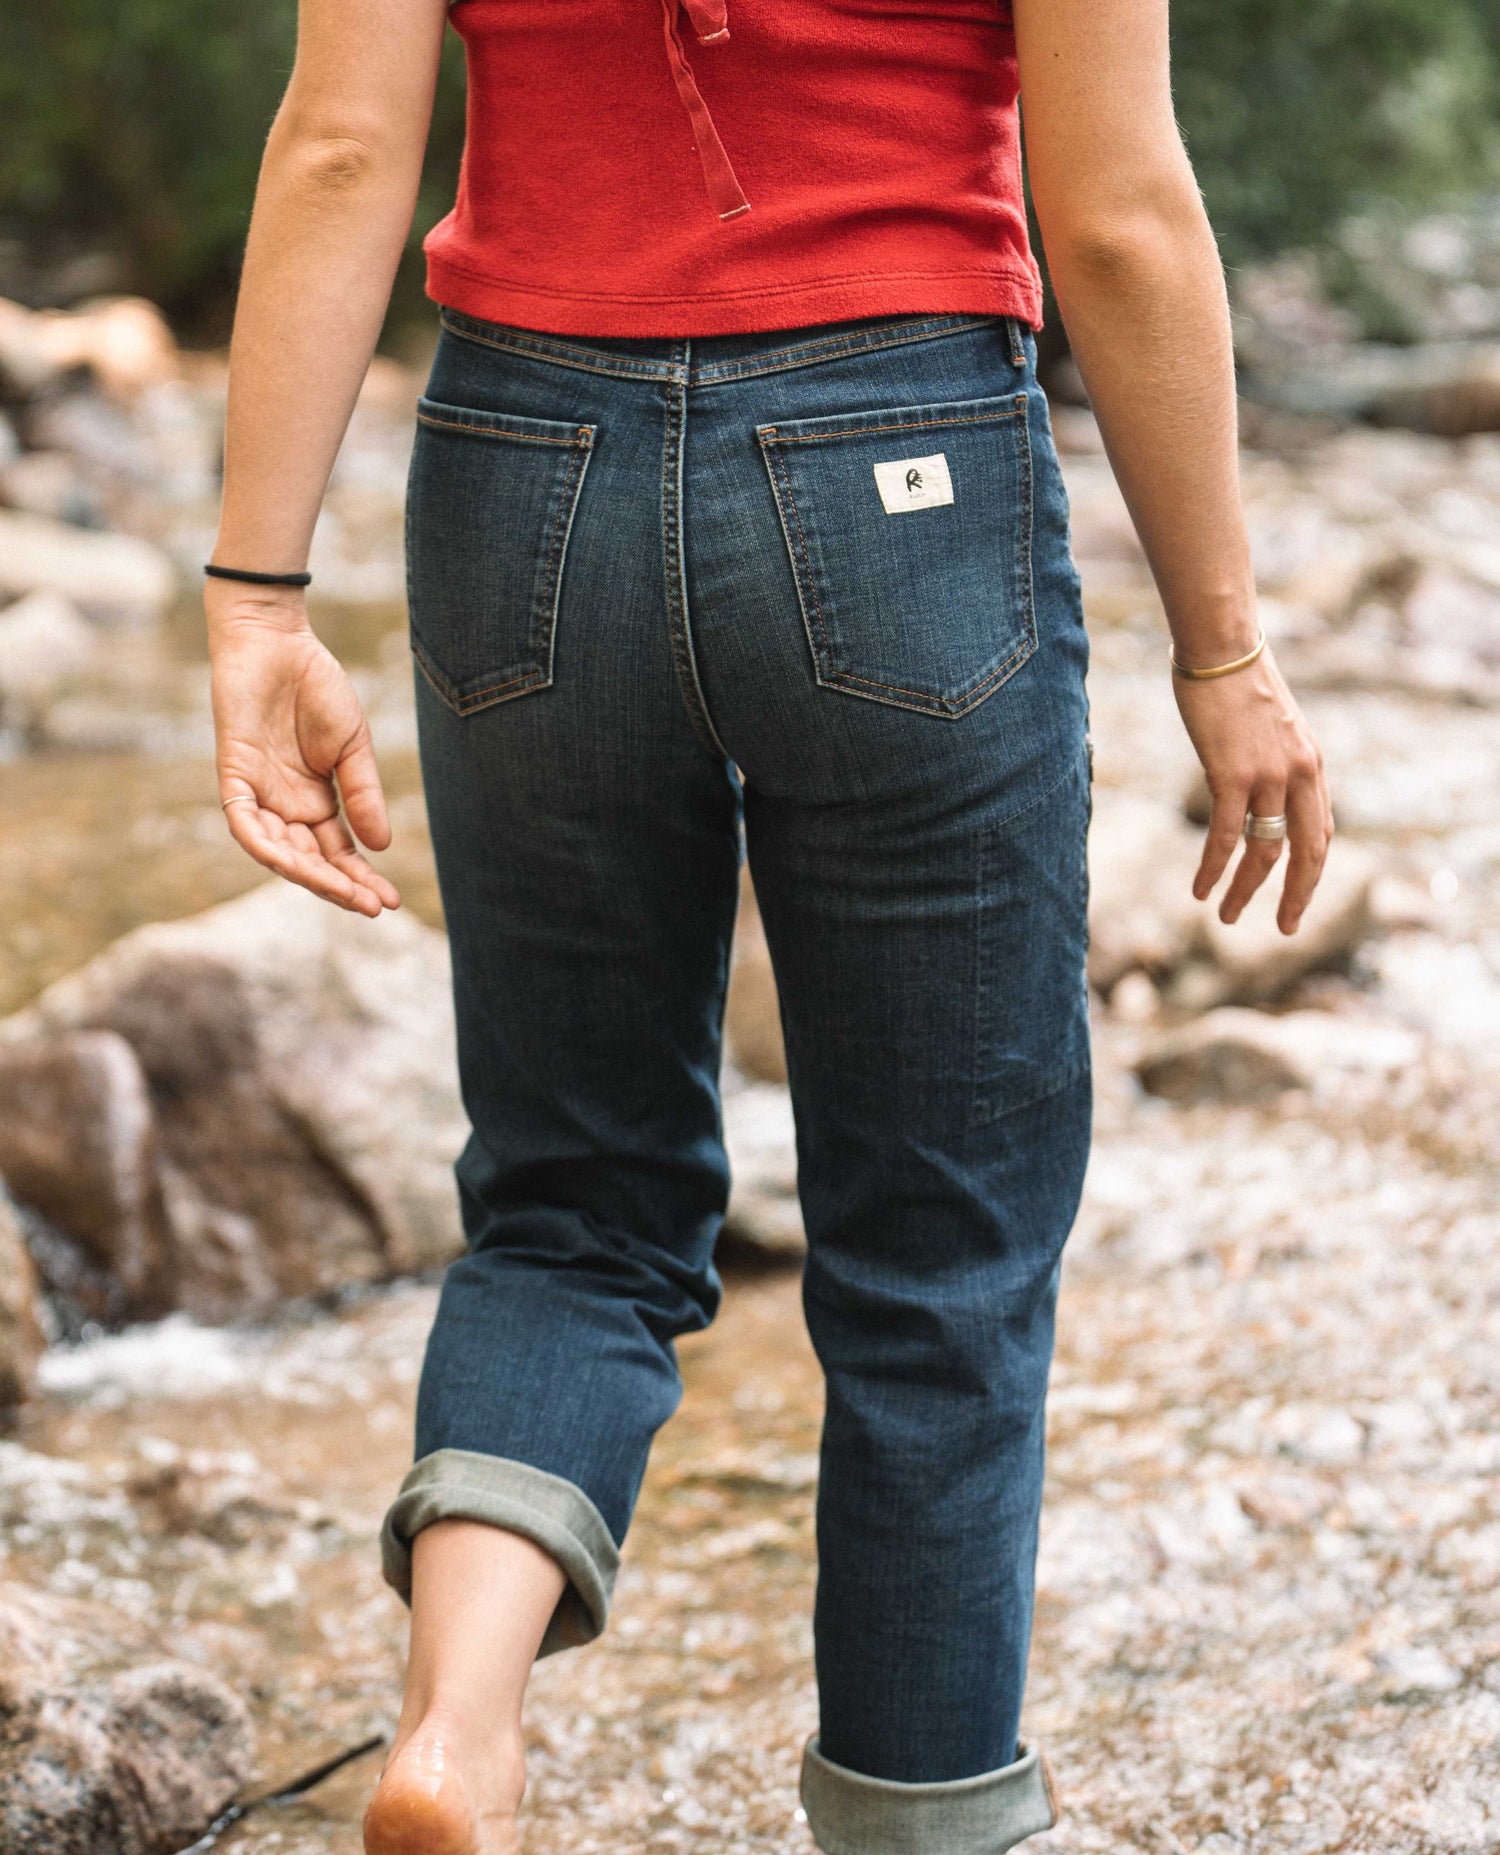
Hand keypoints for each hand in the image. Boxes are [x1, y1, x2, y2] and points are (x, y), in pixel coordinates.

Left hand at [207, 585, 399, 917]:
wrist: (276, 641)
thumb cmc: (316, 687)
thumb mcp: (352, 745)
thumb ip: (363, 794)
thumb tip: (381, 847)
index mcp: (317, 801)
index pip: (339, 853)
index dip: (362, 879)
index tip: (391, 902)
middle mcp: (286, 806)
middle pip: (311, 861)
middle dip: (340, 886)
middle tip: (371, 907)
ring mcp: (259, 794)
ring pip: (278, 851)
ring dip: (308, 874)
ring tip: (342, 892)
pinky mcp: (234, 775)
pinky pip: (244, 822)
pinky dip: (263, 844)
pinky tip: (289, 861)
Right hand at [1172, 643, 1331, 934]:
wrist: (1220, 646)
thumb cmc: (1234, 678)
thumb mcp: (1268, 724)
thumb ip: (1271, 758)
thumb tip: (1252, 783)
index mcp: (1311, 763)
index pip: (1320, 830)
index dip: (1310, 869)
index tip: (1295, 895)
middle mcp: (1300, 774)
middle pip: (1307, 851)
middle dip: (1296, 896)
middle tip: (1284, 928)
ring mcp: (1269, 776)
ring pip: (1265, 851)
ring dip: (1246, 890)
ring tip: (1229, 917)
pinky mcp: (1233, 775)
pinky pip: (1226, 836)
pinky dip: (1215, 869)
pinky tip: (1201, 890)